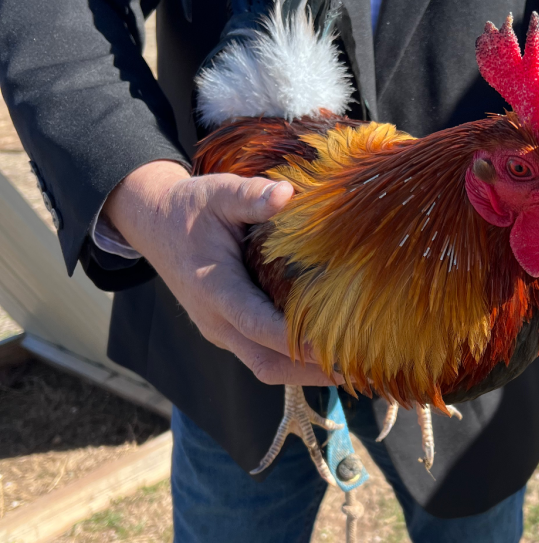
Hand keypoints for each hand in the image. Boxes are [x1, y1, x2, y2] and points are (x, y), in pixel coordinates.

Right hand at [104, 160, 339, 386]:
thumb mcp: (218, 192)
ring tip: (351, 369)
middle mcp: (216, 320)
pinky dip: (294, 362)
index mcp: (215, 289)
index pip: (259, 325)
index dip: (298, 341)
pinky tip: (327, 354)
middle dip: (311, 371)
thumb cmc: (190, 207)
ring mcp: (220, 330)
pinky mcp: (227, 331)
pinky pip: (262, 357)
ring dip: (306, 373)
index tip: (337, 346)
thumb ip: (249, 195)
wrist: (153, 224)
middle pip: (267, 363)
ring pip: (265, 367)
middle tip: (358, 368)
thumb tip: (286, 193)